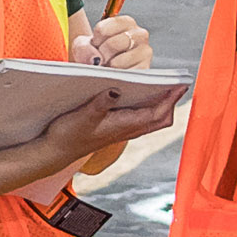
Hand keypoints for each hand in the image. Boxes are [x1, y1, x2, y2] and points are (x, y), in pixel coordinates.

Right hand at [32, 80, 174, 171]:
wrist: (55, 152)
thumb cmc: (68, 135)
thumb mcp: (83, 115)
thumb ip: (101, 103)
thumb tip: (115, 89)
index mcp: (124, 126)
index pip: (157, 113)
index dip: (171, 100)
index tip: (181, 85)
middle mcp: (128, 130)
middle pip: (161, 119)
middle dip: (172, 103)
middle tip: (177, 84)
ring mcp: (122, 131)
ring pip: (152, 120)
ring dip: (162, 106)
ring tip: (166, 87)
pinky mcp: (115, 130)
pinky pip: (141, 120)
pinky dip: (149, 109)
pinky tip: (143, 96)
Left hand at [77, 11, 155, 72]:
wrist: (104, 69)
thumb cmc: (96, 53)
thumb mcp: (84, 45)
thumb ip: (84, 47)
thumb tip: (96, 59)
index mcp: (126, 22)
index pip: (103, 30)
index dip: (94, 42)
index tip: (96, 45)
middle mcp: (140, 34)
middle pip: (112, 45)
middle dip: (101, 56)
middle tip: (101, 59)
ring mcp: (145, 52)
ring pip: (118, 62)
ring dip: (108, 68)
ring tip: (108, 66)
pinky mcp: (145, 70)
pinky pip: (124, 76)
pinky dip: (115, 78)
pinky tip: (116, 75)